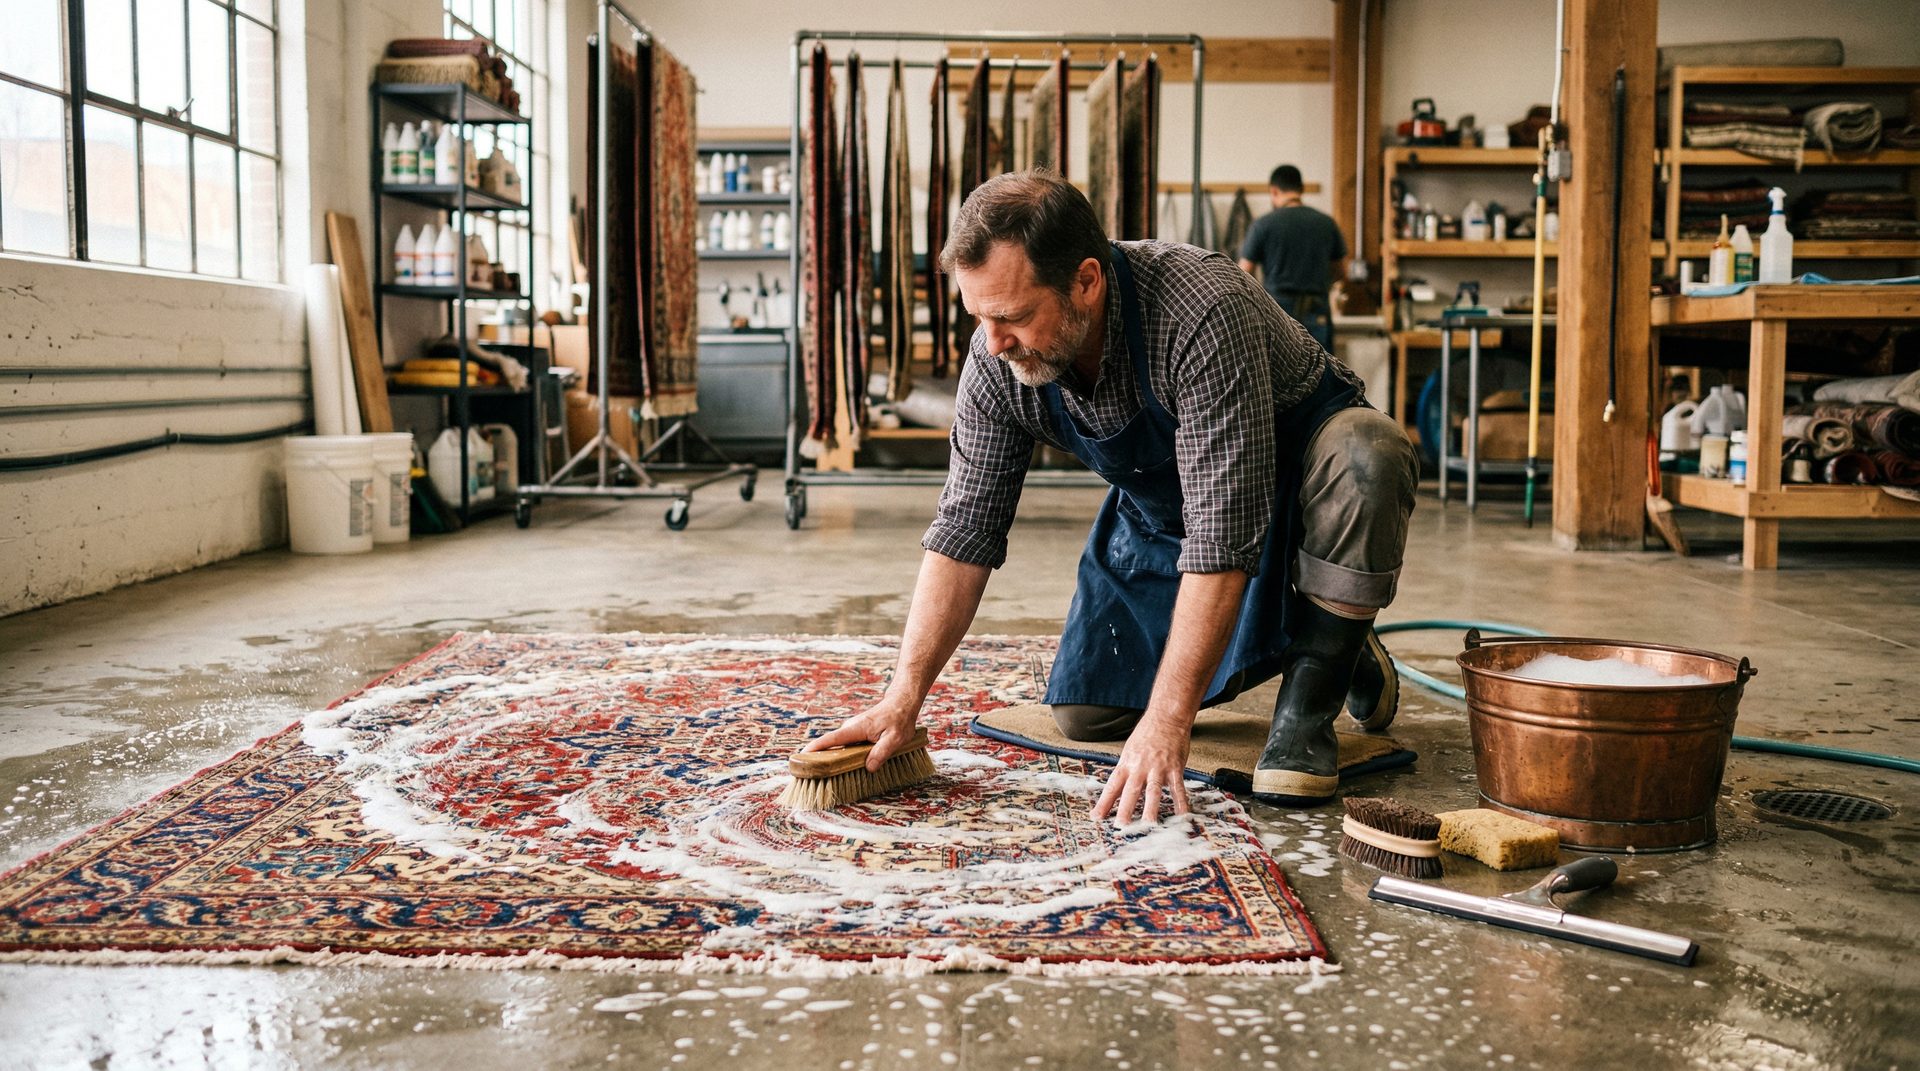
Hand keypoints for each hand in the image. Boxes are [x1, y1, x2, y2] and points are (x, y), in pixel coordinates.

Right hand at [800, 695, 920, 771]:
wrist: (901, 704)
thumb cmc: (899, 720)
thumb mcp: (895, 738)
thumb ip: (881, 752)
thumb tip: (868, 767)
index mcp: (856, 729)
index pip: (831, 739)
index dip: (816, 748)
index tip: (801, 756)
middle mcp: (850, 729)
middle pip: (829, 745)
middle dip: (818, 759)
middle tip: (809, 776)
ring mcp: (851, 731)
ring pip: (836, 746)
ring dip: (829, 759)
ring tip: (821, 777)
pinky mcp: (855, 734)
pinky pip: (843, 746)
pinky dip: (839, 756)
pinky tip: (838, 768)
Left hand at [1092, 717, 1192, 824]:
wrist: (1166, 717)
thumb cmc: (1147, 734)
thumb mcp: (1130, 751)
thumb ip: (1126, 770)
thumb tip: (1117, 789)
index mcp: (1127, 763)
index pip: (1112, 786)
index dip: (1104, 802)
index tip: (1095, 817)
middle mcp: (1140, 767)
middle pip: (1130, 791)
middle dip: (1125, 809)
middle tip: (1120, 826)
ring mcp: (1158, 768)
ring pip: (1153, 791)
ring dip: (1151, 809)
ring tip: (1149, 825)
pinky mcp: (1175, 768)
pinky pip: (1178, 788)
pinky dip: (1181, 802)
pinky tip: (1182, 816)